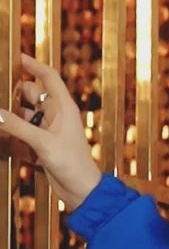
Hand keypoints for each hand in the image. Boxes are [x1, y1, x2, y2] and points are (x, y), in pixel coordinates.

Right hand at [0, 56, 102, 209]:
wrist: (81, 190)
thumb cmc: (72, 164)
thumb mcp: (42, 142)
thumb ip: (17, 126)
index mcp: (63, 107)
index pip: (49, 77)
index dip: (34, 65)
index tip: (18, 57)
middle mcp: (57, 115)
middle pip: (33, 94)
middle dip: (15, 91)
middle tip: (0, 89)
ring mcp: (50, 129)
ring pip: (26, 113)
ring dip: (12, 112)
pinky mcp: (43, 144)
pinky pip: (24, 130)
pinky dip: (14, 129)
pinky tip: (3, 129)